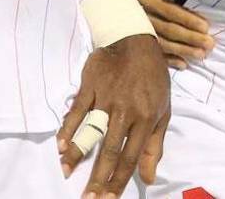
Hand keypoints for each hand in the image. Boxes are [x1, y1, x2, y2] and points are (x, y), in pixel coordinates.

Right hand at [57, 35, 170, 197]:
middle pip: (110, 149)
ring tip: (67, 172)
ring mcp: (107, 97)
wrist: (136, 41)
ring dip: (78, 153)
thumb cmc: (153, 79)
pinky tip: (61, 145)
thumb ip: (155, 146)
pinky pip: (77, 110)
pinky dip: (68, 128)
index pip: (131, 155)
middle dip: (99, 177)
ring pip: (91, 130)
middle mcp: (126, 110)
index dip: (119, 179)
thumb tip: (149, 178)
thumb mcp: (163, 110)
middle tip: (89, 198)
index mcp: (146, 118)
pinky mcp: (91, 85)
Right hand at [128, 0, 214, 69]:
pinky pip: (152, 52)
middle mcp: (138, 14)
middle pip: (167, 29)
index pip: (169, 10)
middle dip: (190, 38)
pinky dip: (168, 60)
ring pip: (161, 43)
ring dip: (182, 50)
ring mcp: (135, 29)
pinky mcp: (134, 39)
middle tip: (210, 44)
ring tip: (201, 55)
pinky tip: (183, 64)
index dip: (188, 19)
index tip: (205, 26)